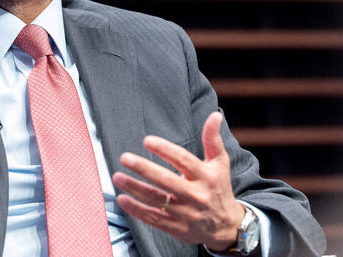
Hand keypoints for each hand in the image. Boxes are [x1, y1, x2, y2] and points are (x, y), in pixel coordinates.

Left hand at [112, 111, 245, 250]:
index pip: (184, 160)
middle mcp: (196, 195)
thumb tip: (215, 115)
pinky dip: (136, 209)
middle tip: (125, 157)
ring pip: (155, 199)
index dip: (165, 150)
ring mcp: (185, 213)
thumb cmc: (218, 188)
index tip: (147, 141)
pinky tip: (122, 199)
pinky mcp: (176, 227)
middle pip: (166, 180)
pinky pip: (153, 218)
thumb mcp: (219, 164)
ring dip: (134, 188)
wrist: (225, 226)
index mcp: (206, 177)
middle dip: (144, 168)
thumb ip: (212, 139)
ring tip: (117, 177)